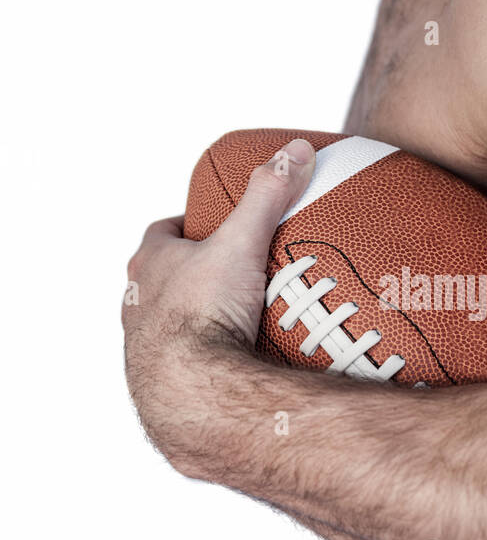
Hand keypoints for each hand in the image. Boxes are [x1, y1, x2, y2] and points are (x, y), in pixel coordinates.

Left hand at [123, 138, 314, 465]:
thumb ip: (267, 195)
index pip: (161, 232)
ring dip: (192, 319)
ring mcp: (143, 344)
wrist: (188, 388)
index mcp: (151, 263)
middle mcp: (138, 302)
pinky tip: (228, 365)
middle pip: (162, 277)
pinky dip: (200, 358)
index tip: (210, 226)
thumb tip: (295, 151)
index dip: (185, 226)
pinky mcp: (157, 381)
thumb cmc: (203, 313)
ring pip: (165, 322)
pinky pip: (180, 362)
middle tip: (230, 275)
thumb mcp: (241, 243)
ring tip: (232, 322)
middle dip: (190, 274)